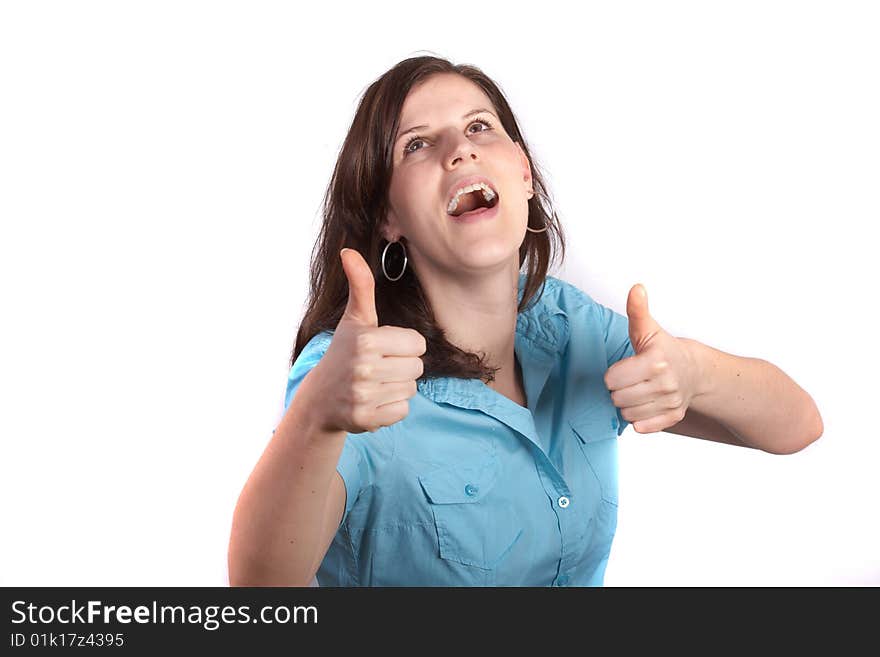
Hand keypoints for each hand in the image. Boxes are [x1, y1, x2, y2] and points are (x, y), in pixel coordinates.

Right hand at [306, 248, 425, 433]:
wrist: (320, 399)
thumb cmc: (344, 353)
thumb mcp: (354, 319)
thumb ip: (360, 286)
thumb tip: (349, 252)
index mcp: (366, 339)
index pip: (418, 344)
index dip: (404, 346)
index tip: (383, 349)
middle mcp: (363, 367)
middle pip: (417, 368)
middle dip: (402, 368)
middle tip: (377, 368)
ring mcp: (363, 395)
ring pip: (411, 390)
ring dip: (396, 388)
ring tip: (374, 384)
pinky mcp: (365, 419)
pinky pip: (403, 411)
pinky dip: (391, 409)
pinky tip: (372, 402)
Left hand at [603, 284, 699, 433]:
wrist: (694, 371)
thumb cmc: (664, 349)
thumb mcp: (649, 329)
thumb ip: (638, 310)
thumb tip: (636, 288)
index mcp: (655, 361)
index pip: (612, 379)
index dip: (613, 374)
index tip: (624, 368)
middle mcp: (665, 383)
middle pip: (617, 398)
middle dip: (618, 390)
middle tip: (630, 380)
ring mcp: (670, 402)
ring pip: (627, 414)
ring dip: (627, 404)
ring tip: (637, 390)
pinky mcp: (672, 417)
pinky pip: (640, 427)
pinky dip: (639, 418)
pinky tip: (645, 404)